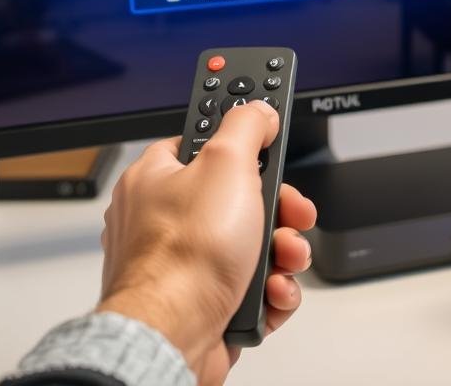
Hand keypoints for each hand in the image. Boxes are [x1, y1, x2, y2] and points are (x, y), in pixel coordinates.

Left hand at [97, 101, 316, 385]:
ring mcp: (184, 262)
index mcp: (158, 177)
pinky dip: (270, 288)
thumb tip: (258, 110)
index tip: (268, 125)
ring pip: (252, 242)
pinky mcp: (203, 300)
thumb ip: (245, 126)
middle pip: (241, 194)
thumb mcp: (225, 164)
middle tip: (291, 210)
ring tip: (283, 258)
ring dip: (282, 251)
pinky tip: (270, 290)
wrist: (172, 339)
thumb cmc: (181, 260)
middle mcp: (165, 218)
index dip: (244, 134)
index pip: (206, 138)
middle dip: (278, 207)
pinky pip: (251, 284)